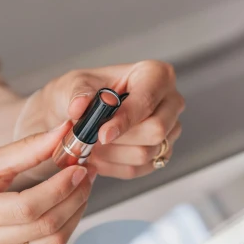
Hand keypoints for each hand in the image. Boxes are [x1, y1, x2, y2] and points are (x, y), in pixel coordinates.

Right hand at [0, 123, 94, 243]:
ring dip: (75, 213)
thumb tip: (61, 132)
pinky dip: (64, 225)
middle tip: (86, 174)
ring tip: (81, 187)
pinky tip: (67, 205)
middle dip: (74, 198)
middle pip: (43, 227)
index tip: (77, 169)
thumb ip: (23, 150)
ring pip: (51, 242)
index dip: (57, 189)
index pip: (25, 208)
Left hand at [38, 61, 184, 178]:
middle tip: (93, 140)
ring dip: (112, 154)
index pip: (148, 101)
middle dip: (119, 140)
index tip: (103, 133)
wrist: (79, 114)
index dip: (125, 120)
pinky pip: (139, 168)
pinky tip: (100, 155)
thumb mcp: (73, 84)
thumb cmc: (83, 93)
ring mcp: (169, 129)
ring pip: (146, 153)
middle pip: (156, 130)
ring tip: (92, 145)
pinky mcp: (161, 152)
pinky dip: (113, 166)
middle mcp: (170, 101)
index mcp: (155, 74)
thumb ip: (77, 94)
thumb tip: (79, 105)